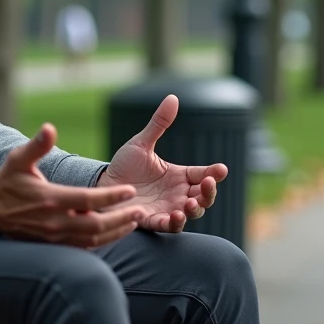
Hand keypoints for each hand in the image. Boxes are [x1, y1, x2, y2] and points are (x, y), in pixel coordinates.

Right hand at [0, 123, 143, 247]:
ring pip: (91, 240)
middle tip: (140, 211)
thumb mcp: (18, 160)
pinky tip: (114, 232)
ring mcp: (53, 237)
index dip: (111, 196)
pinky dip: (101, 241)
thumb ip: (37, 145)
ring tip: (133, 222)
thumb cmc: (6, 182)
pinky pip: (83, 247)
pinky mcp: (53, 245)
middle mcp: (53, 222)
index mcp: (49, 199)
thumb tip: (50, 128)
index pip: (87, 199)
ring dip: (115, 232)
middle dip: (120, 219)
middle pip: (95, 225)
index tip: (131, 191)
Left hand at [98, 95, 227, 232]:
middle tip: (207, 184)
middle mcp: (177, 193)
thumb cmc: (124, 166)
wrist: (103, 186)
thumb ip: (158, 124)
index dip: (214, 173)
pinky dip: (175, 223)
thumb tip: (172, 97)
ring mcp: (168, 208)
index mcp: (178, 175)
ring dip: (195, 209)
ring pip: (192, 213)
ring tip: (190, 203)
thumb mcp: (141, 143)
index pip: (202, 174)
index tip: (221, 169)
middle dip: (209, 192)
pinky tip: (175, 215)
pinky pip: (169, 226)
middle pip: (204, 196)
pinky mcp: (153, 221)